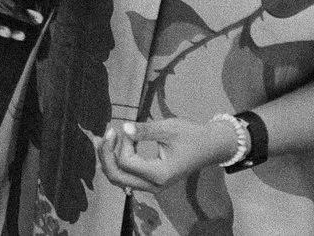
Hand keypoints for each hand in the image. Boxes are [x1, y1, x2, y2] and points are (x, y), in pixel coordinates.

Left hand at [97, 115, 239, 193]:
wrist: (210, 146)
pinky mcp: (151, 182)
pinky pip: (126, 177)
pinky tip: (112, 147)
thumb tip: (124, 127)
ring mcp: (152, 186)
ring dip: (108, 160)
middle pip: (116, 177)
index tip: (127, 127)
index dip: (122, 143)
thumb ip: (145, 130)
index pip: (126, 162)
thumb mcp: (169, 129)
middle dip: (105, 155)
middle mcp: (154, 186)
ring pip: (118, 179)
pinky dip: (115, 163)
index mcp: (159, 174)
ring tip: (103, 139)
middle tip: (106, 133)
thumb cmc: (191, 135)